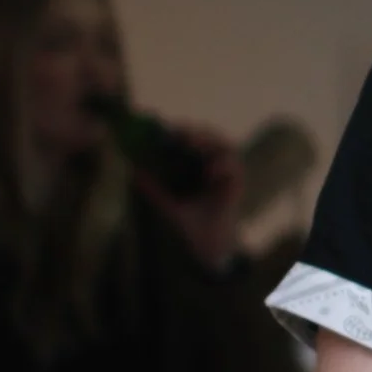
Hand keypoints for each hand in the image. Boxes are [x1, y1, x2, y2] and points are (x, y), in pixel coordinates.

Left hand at [138, 125, 243, 271]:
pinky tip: (210, 171)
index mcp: (195, 165)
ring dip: (210, 140)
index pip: (189, 139)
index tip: (165, 128)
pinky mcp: (237, 183)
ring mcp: (226, 172)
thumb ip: (153, 188)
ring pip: (223, 145)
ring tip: (193, 141)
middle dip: (195, 131)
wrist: (205, 243)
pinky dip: (222, 165)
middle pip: (208, 137)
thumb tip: (134, 171)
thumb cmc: (187, 222)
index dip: (180, 131)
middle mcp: (212, 164)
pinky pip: (233, 167)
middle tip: (179, 131)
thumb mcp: (166, 203)